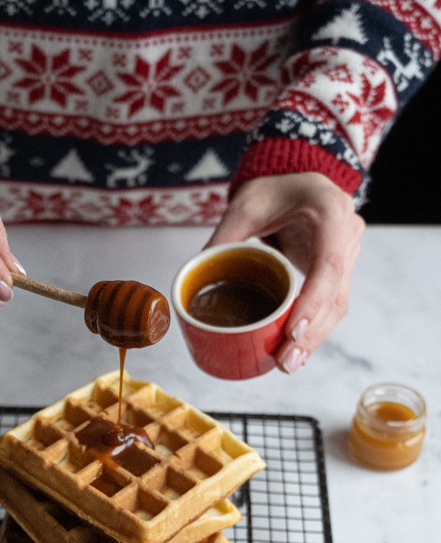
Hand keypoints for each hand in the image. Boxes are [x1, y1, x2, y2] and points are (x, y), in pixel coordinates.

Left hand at [206, 172, 364, 371]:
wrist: (297, 178)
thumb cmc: (272, 189)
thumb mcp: (243, 206)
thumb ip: (222, 240)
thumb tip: (193, 279)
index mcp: (330, 212)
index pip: (328, 265)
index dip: (312, 302)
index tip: (291, 332)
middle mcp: (348, 234)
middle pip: (335, 295)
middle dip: (310, 334)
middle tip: (284, 362)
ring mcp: (348, 253)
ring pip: (337, 305)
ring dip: (313, 339)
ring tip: (286, 364)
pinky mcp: (340, 270)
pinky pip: (331, 304)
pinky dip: (313, 329)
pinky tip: (296, 352)